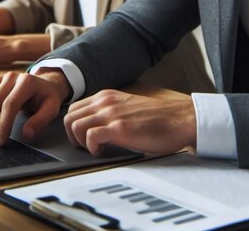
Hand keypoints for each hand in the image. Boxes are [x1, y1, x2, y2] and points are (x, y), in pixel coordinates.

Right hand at [0, 70, 69, 145]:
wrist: (44, 84)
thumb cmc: (47, 98)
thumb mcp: (52, 108)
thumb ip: (41, 121)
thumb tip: (26, 134)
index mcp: (27, 82)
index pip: (10, 104)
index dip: (3, 124)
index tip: (2, 140)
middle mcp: (12, 77)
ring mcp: (2, 78)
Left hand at [64, 89, 196, 155]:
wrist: (179, 119)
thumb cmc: (157, 118)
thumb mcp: (127, 107)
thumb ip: (110, 111)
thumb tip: (93, 126)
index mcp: (107, 96)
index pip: (75, 108)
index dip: (73, 126)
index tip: (82, 138)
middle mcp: (106, 102)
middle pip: (70, 117)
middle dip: (72, 135)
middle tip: (85, 146)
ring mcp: (112, 113)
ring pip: (75, 125)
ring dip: (80, 142)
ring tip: (95, 149)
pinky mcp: (119, 128)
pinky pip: (90, 136)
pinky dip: (91, 147)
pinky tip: (102, 151)